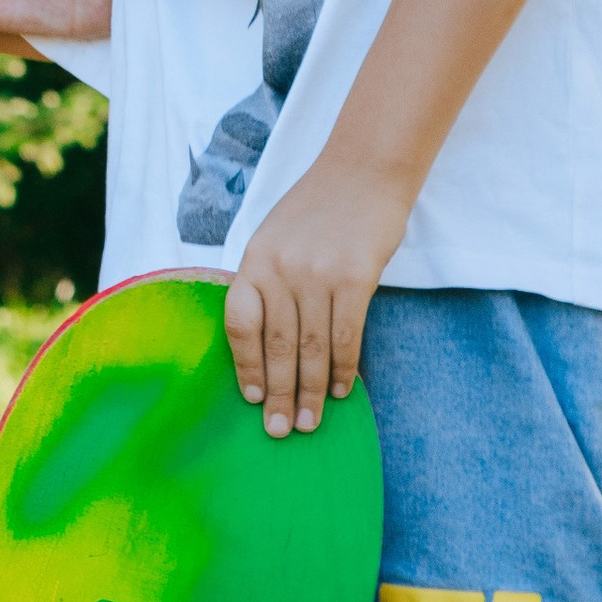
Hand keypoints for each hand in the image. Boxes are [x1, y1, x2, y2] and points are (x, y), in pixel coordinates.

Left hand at [223, 150, 406, 437]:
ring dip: (311, 391)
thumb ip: (267, 282)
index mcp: (254, 259)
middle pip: (277, 344)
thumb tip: (267, 344)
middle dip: (279, 394)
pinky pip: (346, 336)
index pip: (239, 323)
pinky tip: (342, 390)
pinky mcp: (354, 277)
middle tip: (281, 431)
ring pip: (312, 347)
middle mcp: (280, 268)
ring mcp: (317, 273)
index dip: (245, 366)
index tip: (252, 398)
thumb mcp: (275, 238)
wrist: (362, 170)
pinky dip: (344, 368)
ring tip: (311, 423)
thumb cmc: (318, 208)